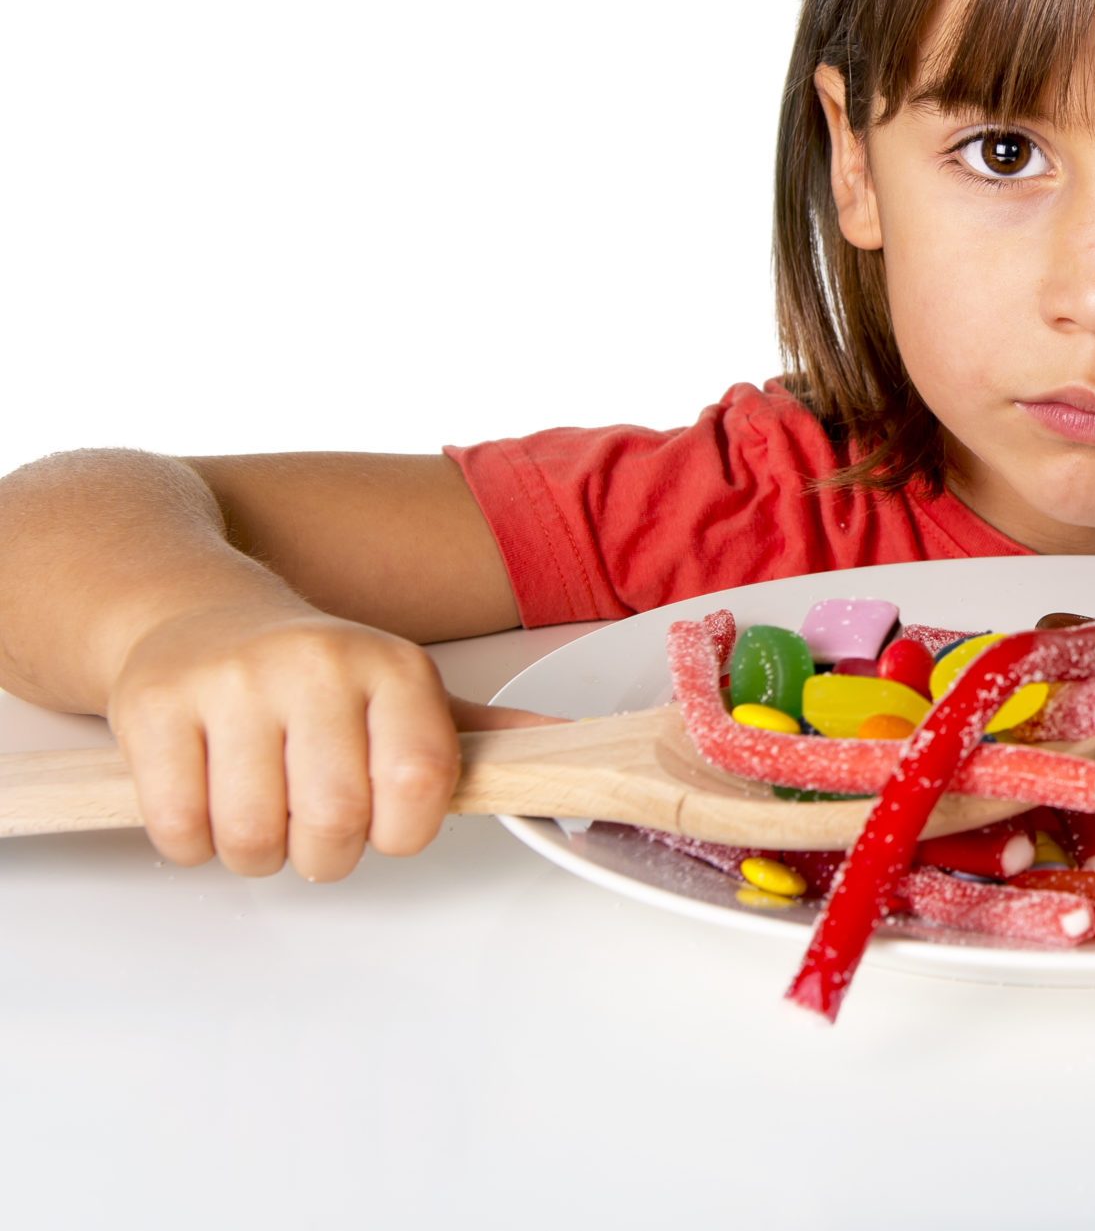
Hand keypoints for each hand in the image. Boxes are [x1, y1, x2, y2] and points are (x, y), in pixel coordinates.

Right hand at [105, 602, 552, 879]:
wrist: (194, 610)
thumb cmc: (312, 672)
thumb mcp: (400, 690)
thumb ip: (477, 732)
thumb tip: (570, 746)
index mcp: (391, 666)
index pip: (419, 784)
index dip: (403, 834)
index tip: (388, 828)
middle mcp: (315, 664)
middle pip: (334, 823)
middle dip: (325, 854)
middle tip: (315, 831)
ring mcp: (230, 683)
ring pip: (250, 837)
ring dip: (256, 853)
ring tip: (261, 812)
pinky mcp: (153, 707)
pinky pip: (178, 827)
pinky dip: (192, 841)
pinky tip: (205, 799)